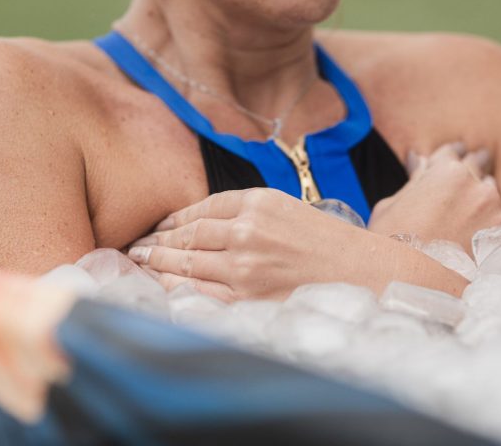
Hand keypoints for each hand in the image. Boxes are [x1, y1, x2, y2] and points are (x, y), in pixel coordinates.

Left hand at [126, 188, 370, 301]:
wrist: (364, 274)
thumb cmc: (328, 243)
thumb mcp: (288, 209)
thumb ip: (247, 211)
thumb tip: (201, 224)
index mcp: (259, 202)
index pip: (201, 207)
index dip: (174, 218)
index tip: (158, 226)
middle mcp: (247, 231)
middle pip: (187, 234)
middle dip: (157, 241)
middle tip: (136, 246)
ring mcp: (244, 267)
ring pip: (186, 263)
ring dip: (158, 263)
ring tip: (140, 262)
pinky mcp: (247, 299)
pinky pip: (198, 293)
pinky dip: (176, 288)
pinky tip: (162, 286)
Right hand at [368, 142, 500, 254]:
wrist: (413, 285)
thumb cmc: (391, 244)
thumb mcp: (391, 205)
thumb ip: (414, 179)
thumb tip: (419, 161)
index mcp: (446, 170)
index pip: (452, 153)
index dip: (447, 161)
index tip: (447, 169)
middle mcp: (476, 184)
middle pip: (478, 169)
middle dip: (468, 180)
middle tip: (456, 199)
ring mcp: (496, 210)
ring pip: (492, 198)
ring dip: (481, 207)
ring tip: (462, 231)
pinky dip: (491, 233)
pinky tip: (473, 247)